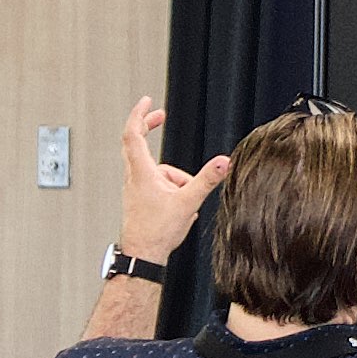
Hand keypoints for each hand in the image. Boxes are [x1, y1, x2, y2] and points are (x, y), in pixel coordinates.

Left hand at [113, 96, 224, 268]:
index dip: (139, 114)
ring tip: (186, 197)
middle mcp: (134, 177)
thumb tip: (223, 163)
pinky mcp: (139, 199)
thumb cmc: (156, 232)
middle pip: (136, 143)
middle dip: (148, 127)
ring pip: (155, 170)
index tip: (146, 101)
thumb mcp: (188, 202)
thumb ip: (206, 180)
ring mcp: (134, 189)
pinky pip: (156, 184)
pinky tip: (181, 207)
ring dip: (172, 176)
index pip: (133, 134)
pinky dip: (170, 188)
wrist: (142, 256)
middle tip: (160, 117)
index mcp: (141, 172)